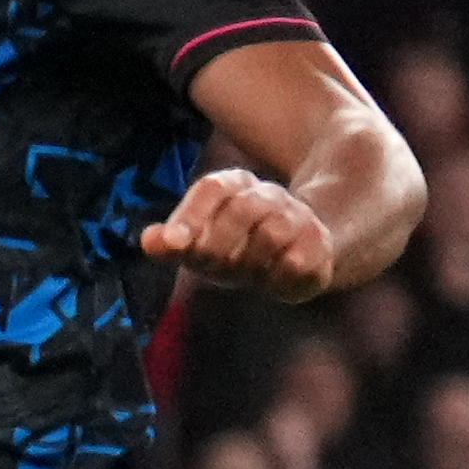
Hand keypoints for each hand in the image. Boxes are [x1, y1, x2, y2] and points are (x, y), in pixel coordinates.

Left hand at [138, 166, 338, 301]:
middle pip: (243, 208)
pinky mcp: (319, 246)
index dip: (191, 215)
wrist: (292, 260)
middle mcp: (268, 196)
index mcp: (234, 186)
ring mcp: (298, 218)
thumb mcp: (197, 244)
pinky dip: (275, 278)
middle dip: (218, 245)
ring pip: (273, 232)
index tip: (172, 244)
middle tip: (212, 266)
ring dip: (249, 261)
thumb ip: (171, 242)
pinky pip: (295, 262)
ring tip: (243, 272)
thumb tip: (149, 241)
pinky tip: (269, 281)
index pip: (212, 188)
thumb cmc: (232, 249)